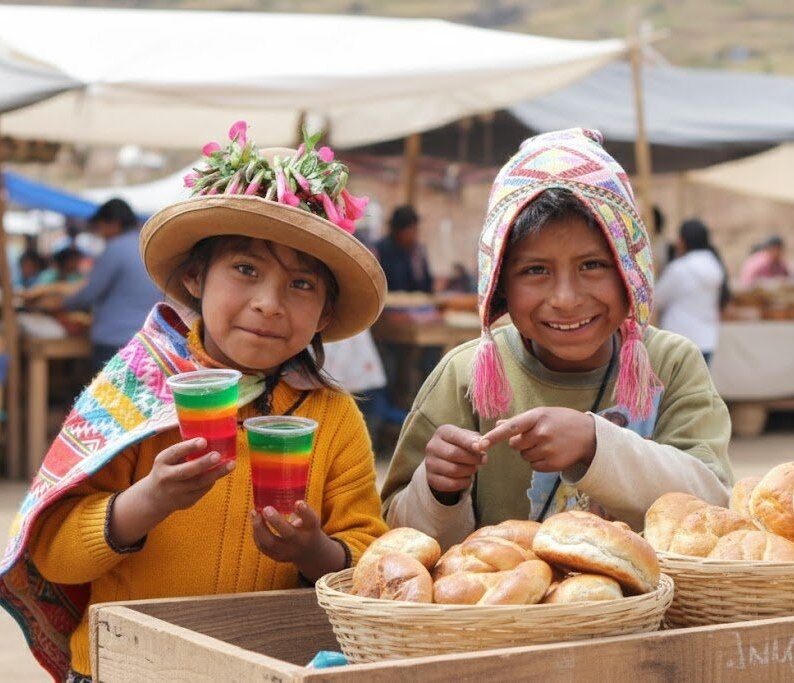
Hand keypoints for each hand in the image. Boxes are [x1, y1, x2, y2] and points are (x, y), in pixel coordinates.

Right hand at [141, 438, 234, 517]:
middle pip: (187, 471)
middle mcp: (167, 477)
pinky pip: (202, 490)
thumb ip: (184, 450)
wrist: (155, 498)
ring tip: (231, 464)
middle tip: (218, 455)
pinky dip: (212, 481)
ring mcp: (176, 492)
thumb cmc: (167, 470)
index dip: (189, 447)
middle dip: (203, 463)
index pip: (174, 453)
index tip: (203, 441)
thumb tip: (211, 438)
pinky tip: (220, 473)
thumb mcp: (168, 459)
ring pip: (199, 483)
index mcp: (162, 461)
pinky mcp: (185, 502)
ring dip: (217, 473)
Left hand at [251, 501, 344, 580]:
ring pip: (271, 543)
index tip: (297, 502)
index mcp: (312, 529)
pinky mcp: (278, 557)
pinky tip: (255, 522)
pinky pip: (263, 547)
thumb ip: (298, 509)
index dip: (304, 511)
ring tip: (255, 513)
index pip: (311, 521)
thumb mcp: (309, 519)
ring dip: (260, 527)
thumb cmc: (306, 528)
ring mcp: (289, 552)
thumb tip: (279, 491)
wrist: (310, 553)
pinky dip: (257, 534)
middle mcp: (301, 542)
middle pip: (288, 534)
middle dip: (276, 521)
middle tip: (266, 509)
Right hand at [425, 424, 487, 497]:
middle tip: (483, 460)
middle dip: (472, 458)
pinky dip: (464, 482)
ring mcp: (430, 463)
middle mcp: (432, 446)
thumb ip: (478, 440)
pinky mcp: (431, 479)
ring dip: (469, 471)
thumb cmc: (461, 446)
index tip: (482, 447)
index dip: (470, 442)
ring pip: (454, 470)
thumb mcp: (469, 438)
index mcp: (442, 432)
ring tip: (472, 467)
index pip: (456, 436)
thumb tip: (485, 444)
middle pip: (454, 454)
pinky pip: (452, 484)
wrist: (445, 459)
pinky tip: (466, 477)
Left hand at [479, 407, 595, 472]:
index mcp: (537, 417)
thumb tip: (497, 425)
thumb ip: (519, 421)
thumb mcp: (542, 415)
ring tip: (546, 444)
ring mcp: (549, 449)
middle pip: (515, 445)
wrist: (589, 435)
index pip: (511, 428)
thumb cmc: (561, 421)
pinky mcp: (554, 464)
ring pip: (524, 456)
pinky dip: (538, 462)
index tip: (481, 444)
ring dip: (530, 452)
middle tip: (536, 436)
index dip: (494, 436)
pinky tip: (551, 453)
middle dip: (521, 442)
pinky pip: (534, 466)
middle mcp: (542, 433)